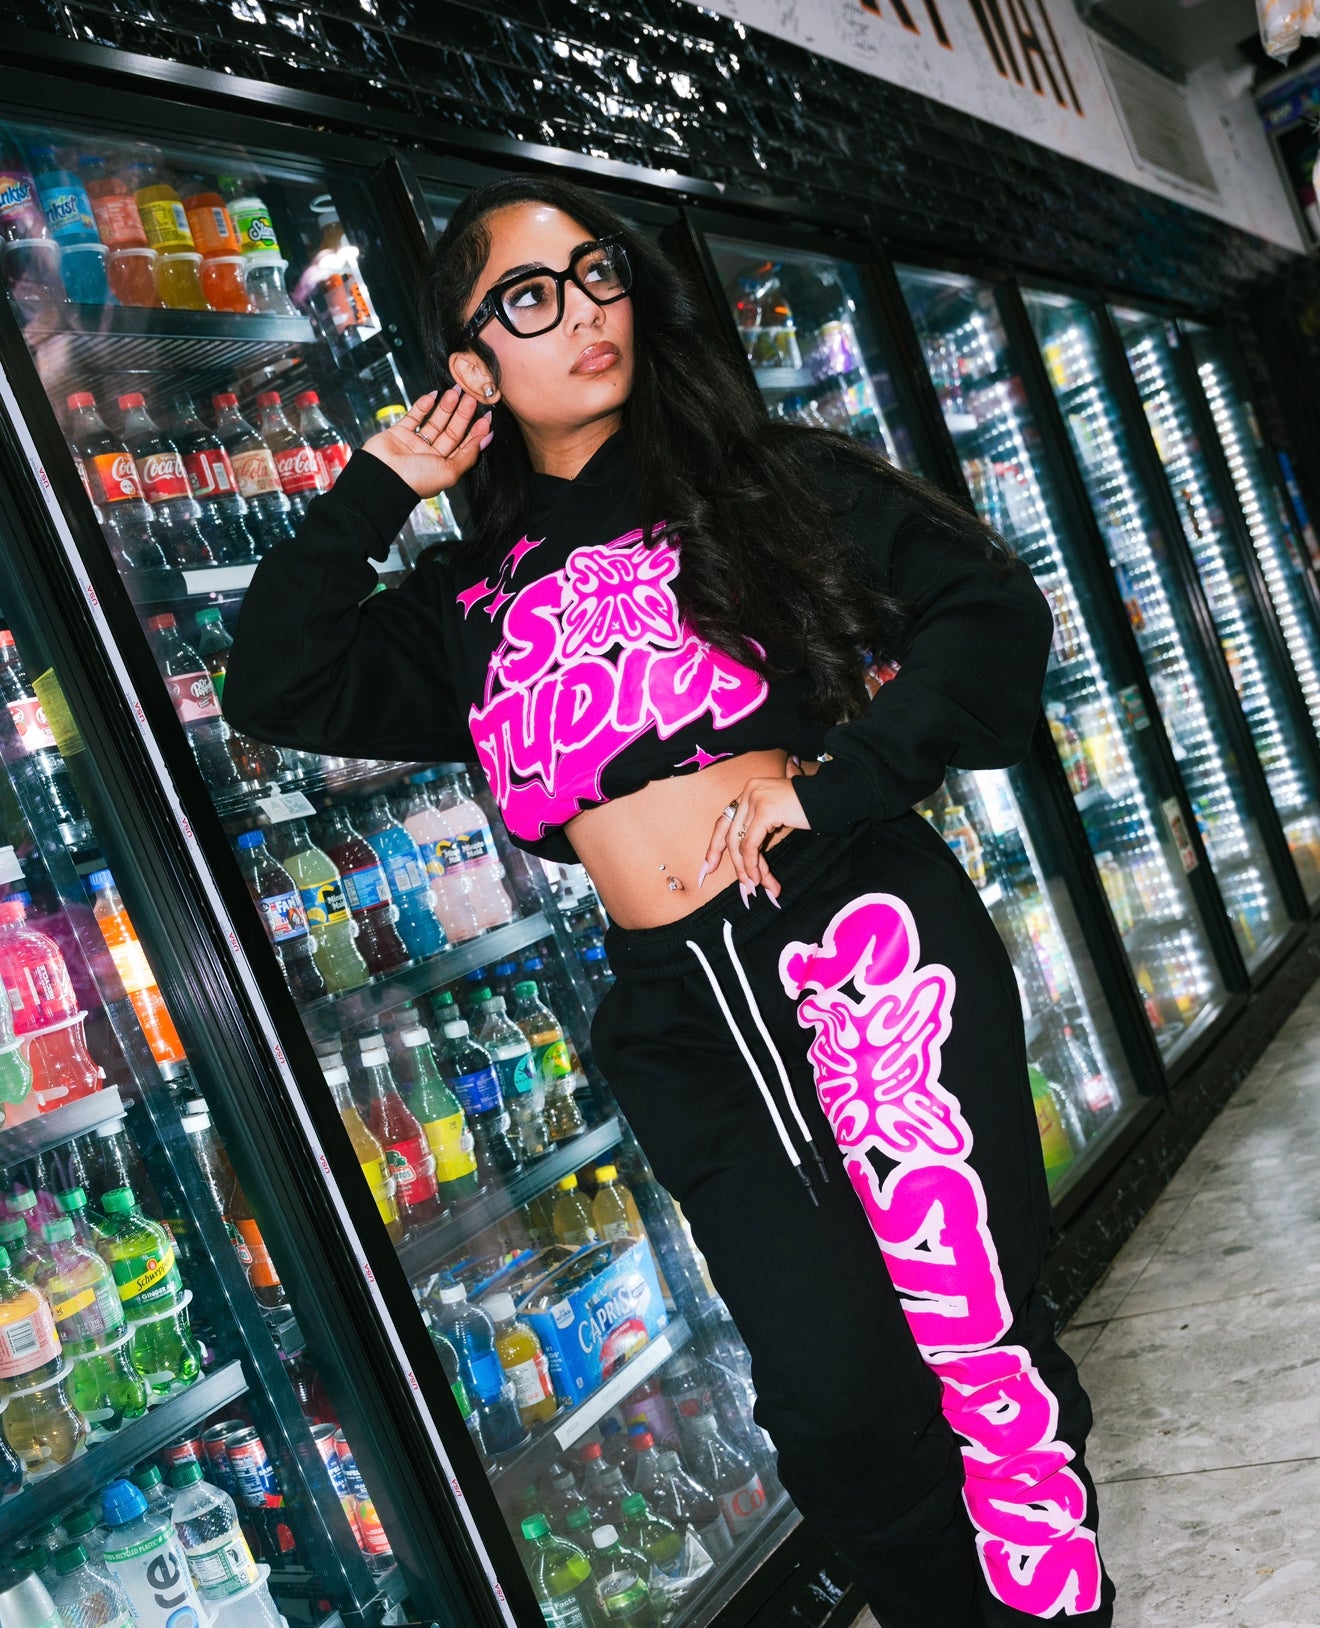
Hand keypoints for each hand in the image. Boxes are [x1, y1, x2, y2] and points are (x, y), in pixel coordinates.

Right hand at [361, 386, 491, 498]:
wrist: (381, 478)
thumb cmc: (416, 480)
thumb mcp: (449, 472)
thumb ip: (468, 454)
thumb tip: (487, 439)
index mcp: (445, 467)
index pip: (464, 446)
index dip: (476, 431)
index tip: (486, 415)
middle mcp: (431, 456)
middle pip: (451, 431)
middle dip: (462, 414)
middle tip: (470, 397)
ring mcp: (415, 444)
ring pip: (434, 421)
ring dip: (445, 407)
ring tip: (454, 391)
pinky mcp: (399, 433)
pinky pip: (413, 417)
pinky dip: (423, 406)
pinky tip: (433, 396)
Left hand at [699, 764, 812, 904]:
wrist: (831, 797)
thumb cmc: (809, 808)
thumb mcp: (779, 818)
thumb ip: (763, 830)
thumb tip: (751, 857)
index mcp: (749, 791)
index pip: (725, 822)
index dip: (714, 846)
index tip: (707, 869)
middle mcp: (748, 792)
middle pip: (730, 834)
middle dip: (734, 865)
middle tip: (741, 889)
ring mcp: (755, 799)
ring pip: (740, 843)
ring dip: (747, 869)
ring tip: (755, 888)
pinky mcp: (764, 810)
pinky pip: (751, 845)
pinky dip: (753, 864)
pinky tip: (759, 879)